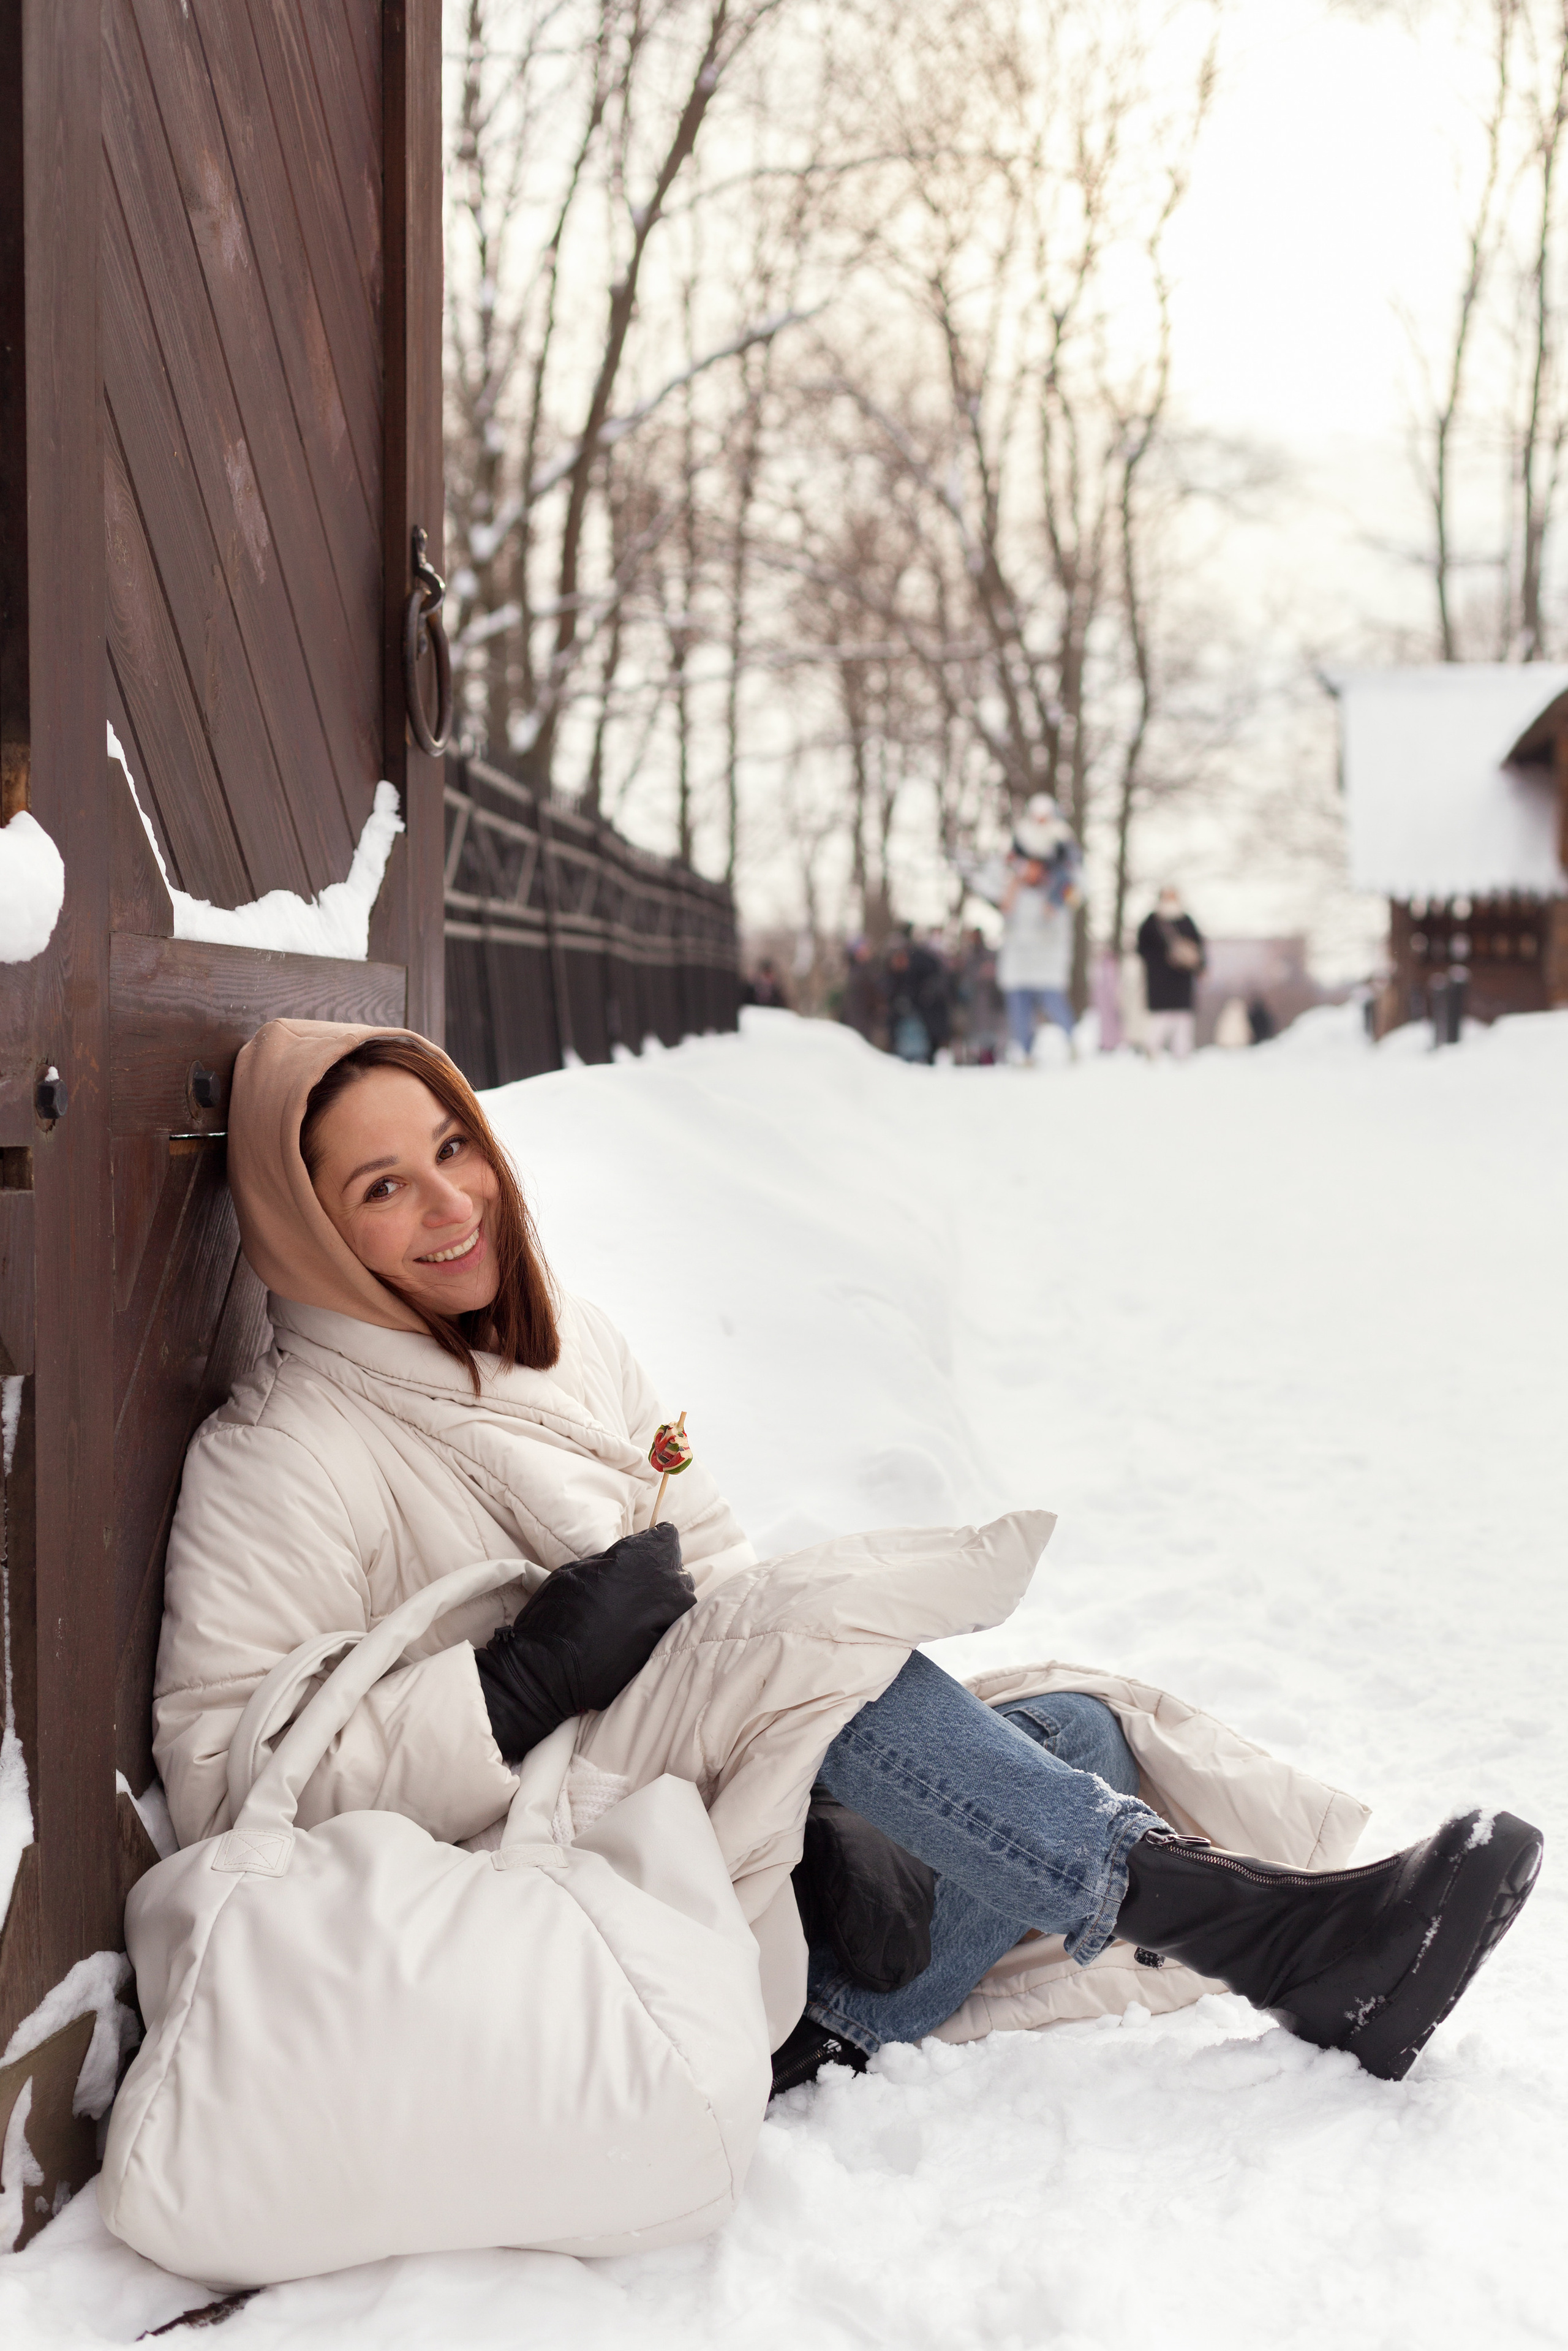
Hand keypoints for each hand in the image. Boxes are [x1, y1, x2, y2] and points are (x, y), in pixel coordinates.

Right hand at [474, 1523, 695, 1762]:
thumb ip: (613, 1561)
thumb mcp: (578, 1568)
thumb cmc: (557, 1613)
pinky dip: (654, 1629)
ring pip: (676, 1601)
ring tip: (626, 1617)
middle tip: (624, 1590)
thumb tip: (626, 1559)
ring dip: (657, 1604)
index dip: (648, 1546)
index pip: (667, 1537)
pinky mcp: (668, 1648)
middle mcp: (670, 1585)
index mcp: (646, 1558)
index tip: (633, 1557)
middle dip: (655, 1576)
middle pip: (674, 1570)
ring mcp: (673, 1620)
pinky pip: (668, 1628)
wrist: (552, 1671)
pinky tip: (628, 1637)